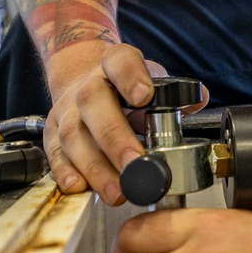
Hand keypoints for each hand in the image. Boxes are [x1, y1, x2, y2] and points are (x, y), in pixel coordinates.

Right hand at [45, 41, 163, 202]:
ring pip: (73, 135)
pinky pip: (55, 154)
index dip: (130, 76)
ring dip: (95, 167)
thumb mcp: (153, 82)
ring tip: (118, 191)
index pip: (121, 61)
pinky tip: (80, 187)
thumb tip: (198, 99)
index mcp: (115, 65)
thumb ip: (175, 94)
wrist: (87, 84)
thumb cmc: (127, 90)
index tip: (143, 96)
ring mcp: (66, 110)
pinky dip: (66, 173)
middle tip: (134, 165)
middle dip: (114, 138)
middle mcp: (87, 85)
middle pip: (93, 104)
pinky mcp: (52, 134)